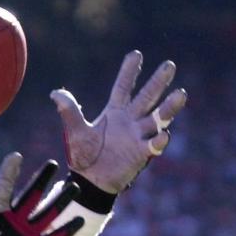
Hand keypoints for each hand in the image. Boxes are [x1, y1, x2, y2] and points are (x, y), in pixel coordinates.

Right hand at [0, 153, 81, 235]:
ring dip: (63, 198)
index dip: (10, 169)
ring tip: (74, 187)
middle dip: (43, 177)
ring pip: (49, 211)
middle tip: (53, 164)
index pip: (3, 185)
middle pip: (33, 193)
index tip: (16, 156)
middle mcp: (13, 220)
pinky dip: (68, 227)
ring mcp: (27, 234)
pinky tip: (79, 218)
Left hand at [51, 50, 187, 192]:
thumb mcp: (75, 132)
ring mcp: (138, 135)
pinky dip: (159, 141)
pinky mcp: (142, 153)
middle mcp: (130, 120)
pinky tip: (163, 135)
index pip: (123, 87)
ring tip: (181, 94)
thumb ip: (70, 112)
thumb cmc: (83, 155)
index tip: (136, 54)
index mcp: (114, 112)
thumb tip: (55, 93)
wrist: (89, 180)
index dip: (129, 72)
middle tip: (168, 65)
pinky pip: (154, 145)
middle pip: (147, 97)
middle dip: (158, 82)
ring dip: (169, 107)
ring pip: (158, 118)